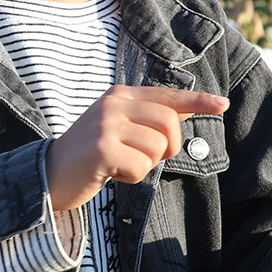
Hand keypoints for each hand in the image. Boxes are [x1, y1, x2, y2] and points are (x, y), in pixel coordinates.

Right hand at [45, 85, 229, 209]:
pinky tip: (111, 173)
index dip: (198, 100)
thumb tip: (186, 111)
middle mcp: (114, 103)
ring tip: (120, 164)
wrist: (48, 175)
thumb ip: (148, 118)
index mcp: (121, 94)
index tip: (223, 104)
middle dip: (168, 147)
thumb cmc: (91, 154)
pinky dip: (132, 176)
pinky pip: (141, 166)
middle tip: (146, 158)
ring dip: (146, 164)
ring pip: (158, 146)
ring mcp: (106, 124)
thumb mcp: (119, 127)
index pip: (168, 95)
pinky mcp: (101, 148)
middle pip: (169, 122)